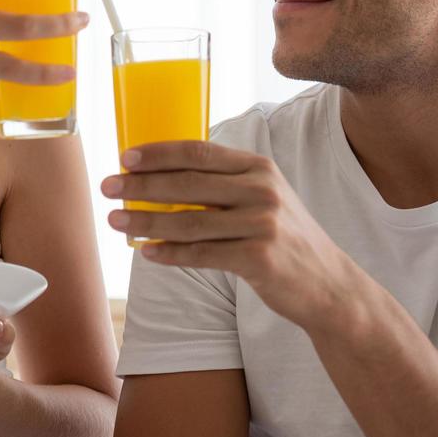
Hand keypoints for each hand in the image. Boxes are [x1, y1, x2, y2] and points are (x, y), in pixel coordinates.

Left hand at [101, 141, 349, 329]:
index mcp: (259, 167)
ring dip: (146, 221)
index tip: (125, 157)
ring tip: (116, 221)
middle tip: (108, 187)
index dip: (159, 153)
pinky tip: (148, 253)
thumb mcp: (264, 198)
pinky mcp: (260, 257)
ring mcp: (262, 223)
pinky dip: (171, 254)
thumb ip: (225, 184)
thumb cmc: (285, 239)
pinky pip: (203, 254)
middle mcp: (262, 189)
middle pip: (188, 183)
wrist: (329, 285)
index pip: (199, 152)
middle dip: (142, 185)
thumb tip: (163, 178)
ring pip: (190, 221)